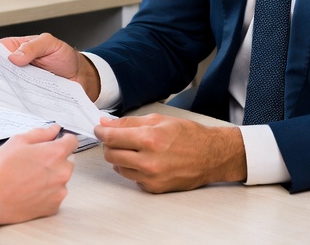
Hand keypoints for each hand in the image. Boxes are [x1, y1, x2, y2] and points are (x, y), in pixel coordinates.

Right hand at [0, 32, 100, 100]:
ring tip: (5, 90)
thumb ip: (33, 47)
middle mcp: (15, 65)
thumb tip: (14, 56)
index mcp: (16, 47)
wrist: (79, 75)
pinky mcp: (28, 95)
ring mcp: (21, 81)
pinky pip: (19, 98)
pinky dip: (17, 100)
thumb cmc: (64, 56)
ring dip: (5, 88)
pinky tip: (18, 101)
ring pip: (6, 85)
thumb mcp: (50, 43)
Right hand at [0, 125, 77, 223]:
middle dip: (55, 159)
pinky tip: (30, 190)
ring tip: (30, 178)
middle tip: (35, 162)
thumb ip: (41, 133)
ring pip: (62, 178)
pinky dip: (47, 192)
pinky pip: (56, 194)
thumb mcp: (17, 141)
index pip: (72, 141)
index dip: (63, 140)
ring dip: (52, 176)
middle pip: (68, 160)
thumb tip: (54, 129)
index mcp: (55, 153)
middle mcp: (62, 172)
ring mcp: (59, 191)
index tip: (56, 142)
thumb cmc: (0, 170)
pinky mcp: (54, 206)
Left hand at [94, 114, 246, 192]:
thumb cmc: (188, 135)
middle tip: (115, 138)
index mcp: (150, 139)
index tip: (98, 129)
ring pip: (118, 168)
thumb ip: (129, 123)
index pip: (112, 137)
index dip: (101, 132)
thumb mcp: (159, 120)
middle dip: (109, 145)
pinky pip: (132, 178)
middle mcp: (149, 161)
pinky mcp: (154, 188)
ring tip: (133, 148)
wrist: (211, 156)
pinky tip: (143, 160)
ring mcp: (151, 177)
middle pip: (111, 155)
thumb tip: (106, 123)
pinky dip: (132, 168)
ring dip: (120, 157)